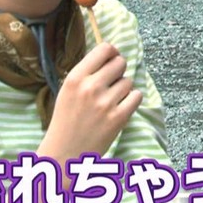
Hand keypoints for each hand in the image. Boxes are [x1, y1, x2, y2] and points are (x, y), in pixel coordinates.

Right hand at [41, 43, 141, 161]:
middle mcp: (90, 87)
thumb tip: (111, 53)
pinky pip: (137, 96)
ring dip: (123, 89)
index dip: (111, 52)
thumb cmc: (66, 120)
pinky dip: (131, 101)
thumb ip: (87, 72)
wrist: (65, 153)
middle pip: (120, 62)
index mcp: (75, 78)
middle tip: (110, 83)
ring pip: (128, 81)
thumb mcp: (68, 90)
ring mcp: (105, 103)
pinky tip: (120, 107)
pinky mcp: (119, 118)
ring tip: (110, 101)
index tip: (111, 59)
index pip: (104, 49)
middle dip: (118, 71)